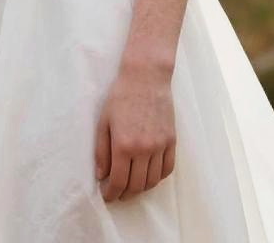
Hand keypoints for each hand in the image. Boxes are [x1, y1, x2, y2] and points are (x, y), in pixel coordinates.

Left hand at [94, 60, 175, 202]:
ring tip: (132, 186)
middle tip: (118, 193)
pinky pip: (167, 169)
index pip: (118, 181)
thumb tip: (101, 175)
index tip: (107, 195)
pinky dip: (158, 178)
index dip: (111, 193)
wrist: (146, 77)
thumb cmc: (121, 96)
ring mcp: (160, 146)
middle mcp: (143, 149)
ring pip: (152, 181)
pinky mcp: (171, 141)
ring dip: (141, 189)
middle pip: (136, 185)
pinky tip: (149, 176)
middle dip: (125, 194)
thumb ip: (101, 151)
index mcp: (123, 145)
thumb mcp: (104, 121)